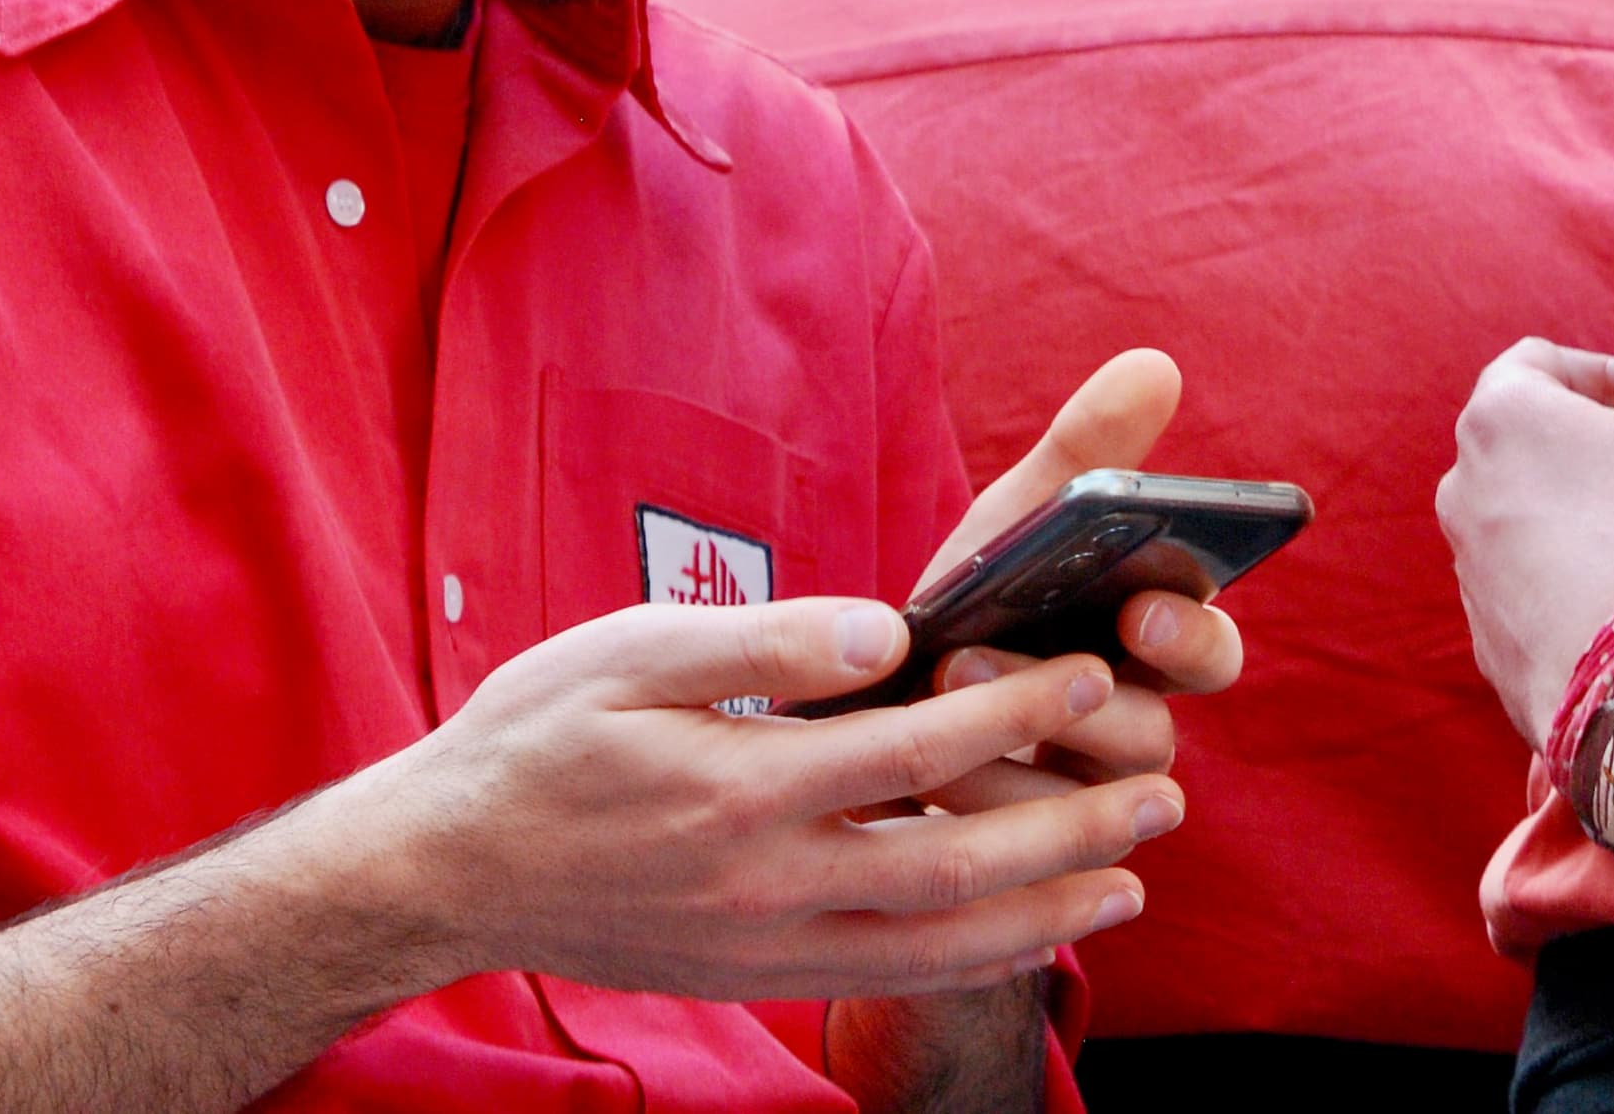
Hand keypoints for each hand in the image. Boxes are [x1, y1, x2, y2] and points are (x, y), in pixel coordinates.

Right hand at [318, 595, 1181, 1003]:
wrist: (450, 867)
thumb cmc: (539, 736)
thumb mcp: (632, 650)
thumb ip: (765, 642)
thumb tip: (886, 634)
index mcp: (740, 787)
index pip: (915, 754)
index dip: (1017, 715)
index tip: (1093, 672)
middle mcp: (765, 881)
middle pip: (955, 865)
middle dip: (1071, 828)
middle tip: (1162, 790)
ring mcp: (765, 943)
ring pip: (937, 944)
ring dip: (1046, 912)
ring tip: (1133, 878)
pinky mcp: (758, 976)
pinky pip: (889, 980)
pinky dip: (975, 965)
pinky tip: (1034, 937)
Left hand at [913, 352, 1243, 820]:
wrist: (880, 712)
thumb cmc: (975, 605)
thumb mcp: (1016, 527)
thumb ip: (1084, 454)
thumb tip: (1156, 362)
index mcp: (1152, 648)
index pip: (1213, 650)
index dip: (1193, 637)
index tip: (1144, 612)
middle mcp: (1138, 730)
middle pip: (1155, 735)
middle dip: (1089, 704)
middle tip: (1015, 664)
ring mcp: (1087, 807)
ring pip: (1089, 804)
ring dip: (1017, 758)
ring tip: (945, 696)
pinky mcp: (1030, 862)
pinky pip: (1030, 862)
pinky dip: (981, 816)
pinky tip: (922, 783)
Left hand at [1439, 305, 1613, 750]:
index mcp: (1497, 416)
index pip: (1544, 360)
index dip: (1611, 374)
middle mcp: (1461, 485)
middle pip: (1536, 441)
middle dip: (1599, 449)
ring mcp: (1468, 565)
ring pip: (1533, 516)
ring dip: (1586, 518)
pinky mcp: (1485, 634)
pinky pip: (1535, 587)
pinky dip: (1575, 584)